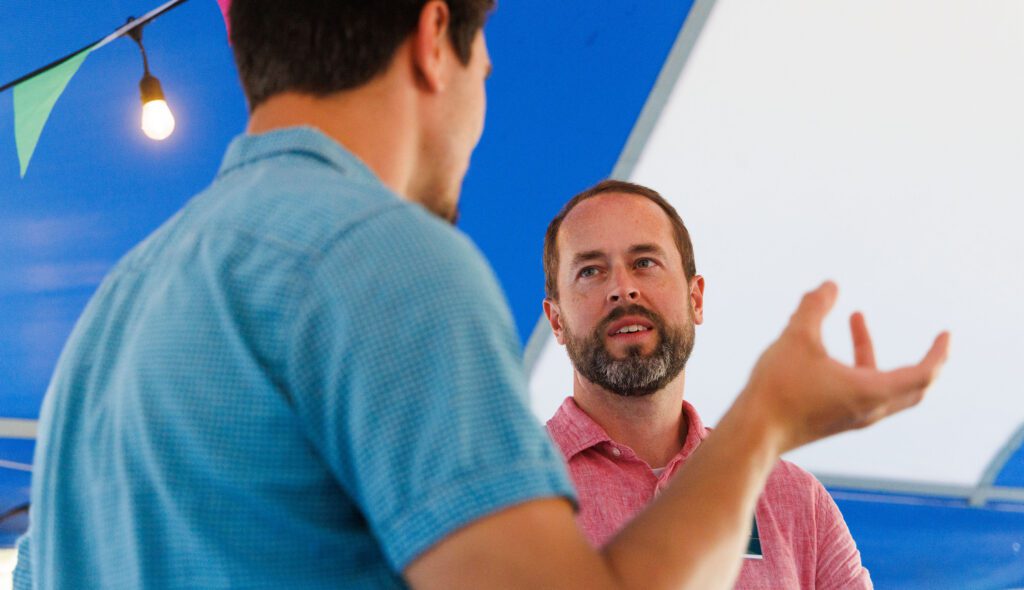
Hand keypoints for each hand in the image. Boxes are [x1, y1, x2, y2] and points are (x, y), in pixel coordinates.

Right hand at [739, 281, 949, 452]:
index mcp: (872, 391)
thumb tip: (829, 285)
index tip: (945, 334)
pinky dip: (860, 365)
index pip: (923, 374)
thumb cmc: (779, 388)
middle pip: (913, 388)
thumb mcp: (797, 338)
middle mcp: (869, 409)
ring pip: (883, 386)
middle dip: (922, 360)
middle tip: (931, 341)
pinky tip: (830, 350)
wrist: (753, 432)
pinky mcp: (833, 419)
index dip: (938, 353)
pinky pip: (862, 391)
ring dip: (873, 350)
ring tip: (855, 316)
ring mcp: (851, 417)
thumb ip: (814, 308)